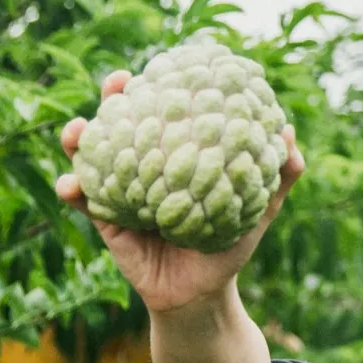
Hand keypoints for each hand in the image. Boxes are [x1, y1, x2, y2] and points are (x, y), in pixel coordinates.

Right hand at [54, 69, 305, 314]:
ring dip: (78, 137)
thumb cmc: (228, 248)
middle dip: (113, 98)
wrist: (203, 296)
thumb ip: (275, 179)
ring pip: (92, 155)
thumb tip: (290, 136)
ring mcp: (122, 192)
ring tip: (76, 131)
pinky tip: (72, 185)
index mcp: (176, 158)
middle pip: (122, 123)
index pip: (163, 114)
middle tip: (117, 83)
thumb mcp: (255, 211)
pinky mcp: (107, 222)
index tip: (160, 66)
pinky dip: (74, 190)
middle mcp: (146, 168)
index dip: (158, 88)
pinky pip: (85, 201)